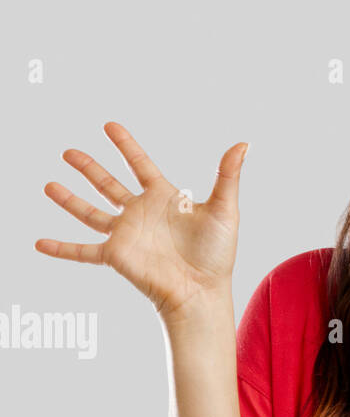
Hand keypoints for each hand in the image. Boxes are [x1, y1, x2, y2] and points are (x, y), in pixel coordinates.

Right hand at [35, 122, 248, 321]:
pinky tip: (39, 243)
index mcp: (164, 198)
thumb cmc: (217, 255)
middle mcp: (141, 214)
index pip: (141, 164)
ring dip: (69, 199)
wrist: (202, 291)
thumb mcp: (225, 210)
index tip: (109, 126)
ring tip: (48, 185)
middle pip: (108, 184)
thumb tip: (243, 143)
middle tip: (69, 152)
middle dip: (89, 168)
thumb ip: (227, 175)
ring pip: (90, 212)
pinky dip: (60, 248)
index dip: (126, 145)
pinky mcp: (115, 255)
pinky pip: (82, 251)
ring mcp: (126, 234)